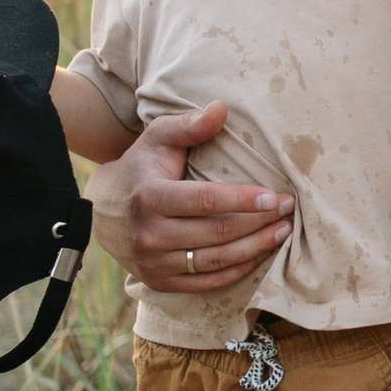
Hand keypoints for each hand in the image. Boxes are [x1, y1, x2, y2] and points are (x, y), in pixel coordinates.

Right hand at [82, 102, 290, 292]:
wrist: (103, 211)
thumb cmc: (141, 168)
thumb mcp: (158, 139)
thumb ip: (190, 125)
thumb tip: (222, 108)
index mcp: (150, 197)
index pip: (205, 201)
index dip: (243, 200)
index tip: (274, 197)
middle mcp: (149, 234)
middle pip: (216, 233)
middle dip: (259, 223)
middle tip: (288, 211)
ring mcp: (153, 262)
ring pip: (215, 260)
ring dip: (255, 248)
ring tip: (282, 232)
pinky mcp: (159, 282)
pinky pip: (206, 282)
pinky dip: (236, 271)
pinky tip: (259, 255)